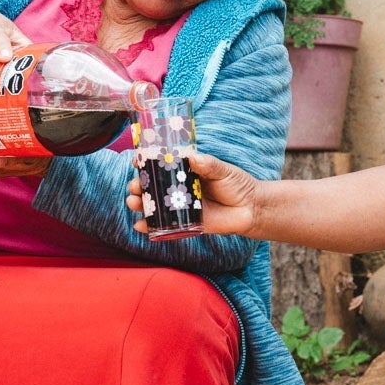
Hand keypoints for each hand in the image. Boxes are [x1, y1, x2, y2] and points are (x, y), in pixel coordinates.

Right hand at [126, 151, 261, 235]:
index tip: (136, 162)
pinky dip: (150, 227)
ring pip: (155, 206)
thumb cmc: (237, 184)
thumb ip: (208, 165)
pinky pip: (165, 225)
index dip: (146, 164)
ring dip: (140, 205)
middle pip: (152, 187)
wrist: (251, 209)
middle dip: (139, 186)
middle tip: (134, 187)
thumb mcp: (223, 170)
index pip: (162, 166)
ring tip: (133, 203)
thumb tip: (192, 157)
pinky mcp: (186, 224)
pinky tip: (140, 226)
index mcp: (186, 172)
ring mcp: (181, 207)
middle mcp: (179, 189)